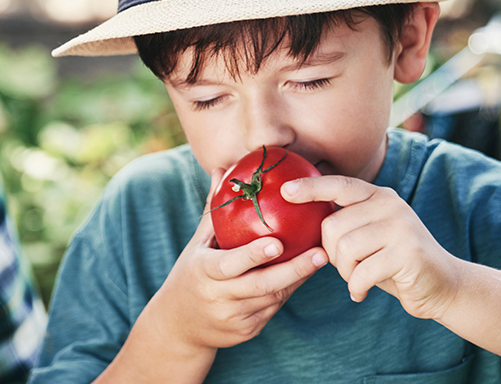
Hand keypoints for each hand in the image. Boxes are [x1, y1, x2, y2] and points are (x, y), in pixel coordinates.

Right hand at [144, 168, 328, 350]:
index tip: (277, 243)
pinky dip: (289, 291)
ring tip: (322, 258)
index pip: (230, 265)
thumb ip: (214, 211)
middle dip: (294, 270)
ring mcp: (233, 318)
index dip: (253, 255)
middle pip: (261, 286)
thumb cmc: (190, 275)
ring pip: (273, 298)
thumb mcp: (196, 245)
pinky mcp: (246, 331)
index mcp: (203, 274)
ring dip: (298, 278)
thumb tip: (221, 169)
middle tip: (321, 252)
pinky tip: (305, 275)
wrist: (178, 326)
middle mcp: (218, 298)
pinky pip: (273, 309)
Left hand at [281, 175, 460, 319]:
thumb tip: (298, 217)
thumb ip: (345, 222)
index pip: (340, 185)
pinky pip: (362, 272)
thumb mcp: (369, 234)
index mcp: (379, 196)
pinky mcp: (408, 253)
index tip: (285, 192)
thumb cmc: (393, 261)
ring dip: (345, 272)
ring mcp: (402, 227)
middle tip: (349, 268)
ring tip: (359, 278)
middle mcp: (391, 205)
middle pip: (332, 227)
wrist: (442, 285)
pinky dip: (356, 287)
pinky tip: (363, 292)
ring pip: (345, 249)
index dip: (311, 188)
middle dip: (331, 255)